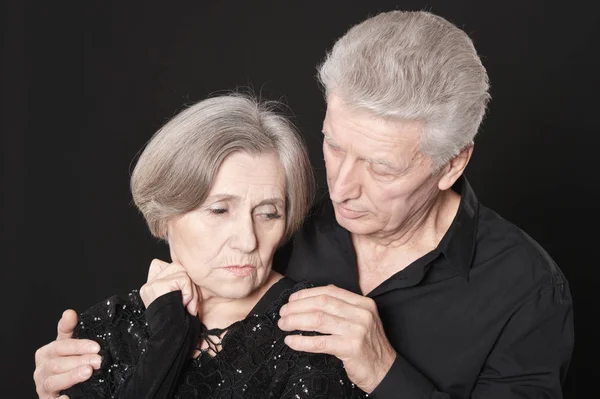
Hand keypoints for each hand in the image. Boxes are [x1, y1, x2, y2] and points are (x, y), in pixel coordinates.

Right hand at [33, 310, 101, 398]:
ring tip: (88, 372)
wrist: (61, 388)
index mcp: (46, 353)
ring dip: (71, 376)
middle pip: (58, 364)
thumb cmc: (66, 362)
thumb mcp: (67, 344)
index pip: (61, 346)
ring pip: (53, 381)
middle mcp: (41, 370)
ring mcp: (43, 387)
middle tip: (98, 360)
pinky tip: (68, 398)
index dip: (78, 346)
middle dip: (79, 361)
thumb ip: (68, 329)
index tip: (96, 347)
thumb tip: (69, 313)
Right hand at [140, 259, 200, 315]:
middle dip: (190, 284)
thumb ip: (177, 284)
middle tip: (189, 302)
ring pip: (183, 272)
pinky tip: (184, 305)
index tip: (184, 295)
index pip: (167, 265)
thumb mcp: (178, 299)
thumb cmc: (179, 321)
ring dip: (192, 291)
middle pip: (178, 267)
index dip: (181, 276)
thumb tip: (183, 267)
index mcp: (152, 286)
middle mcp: (149, 283)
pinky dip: (190, 293)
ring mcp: (152, 283)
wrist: (172, 336)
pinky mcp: (159, 285)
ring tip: (187, 305)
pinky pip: (184, 280)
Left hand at [278, 284, 395, 392]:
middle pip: (321, 303)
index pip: (329, 291)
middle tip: (283, 313)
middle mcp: (361, 313)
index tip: (292, 299)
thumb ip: (343, 307)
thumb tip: (314, 297)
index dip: (306, 294)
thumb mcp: (362, 319)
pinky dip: (302, 341)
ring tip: (284, 325)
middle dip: (297, 307)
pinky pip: (320, 342)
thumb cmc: (369, 346)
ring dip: (296, 321)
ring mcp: (357, 330)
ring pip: (318, 320)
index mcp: (363, 303)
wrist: (385, 371)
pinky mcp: (351, 347)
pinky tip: (291, 341)